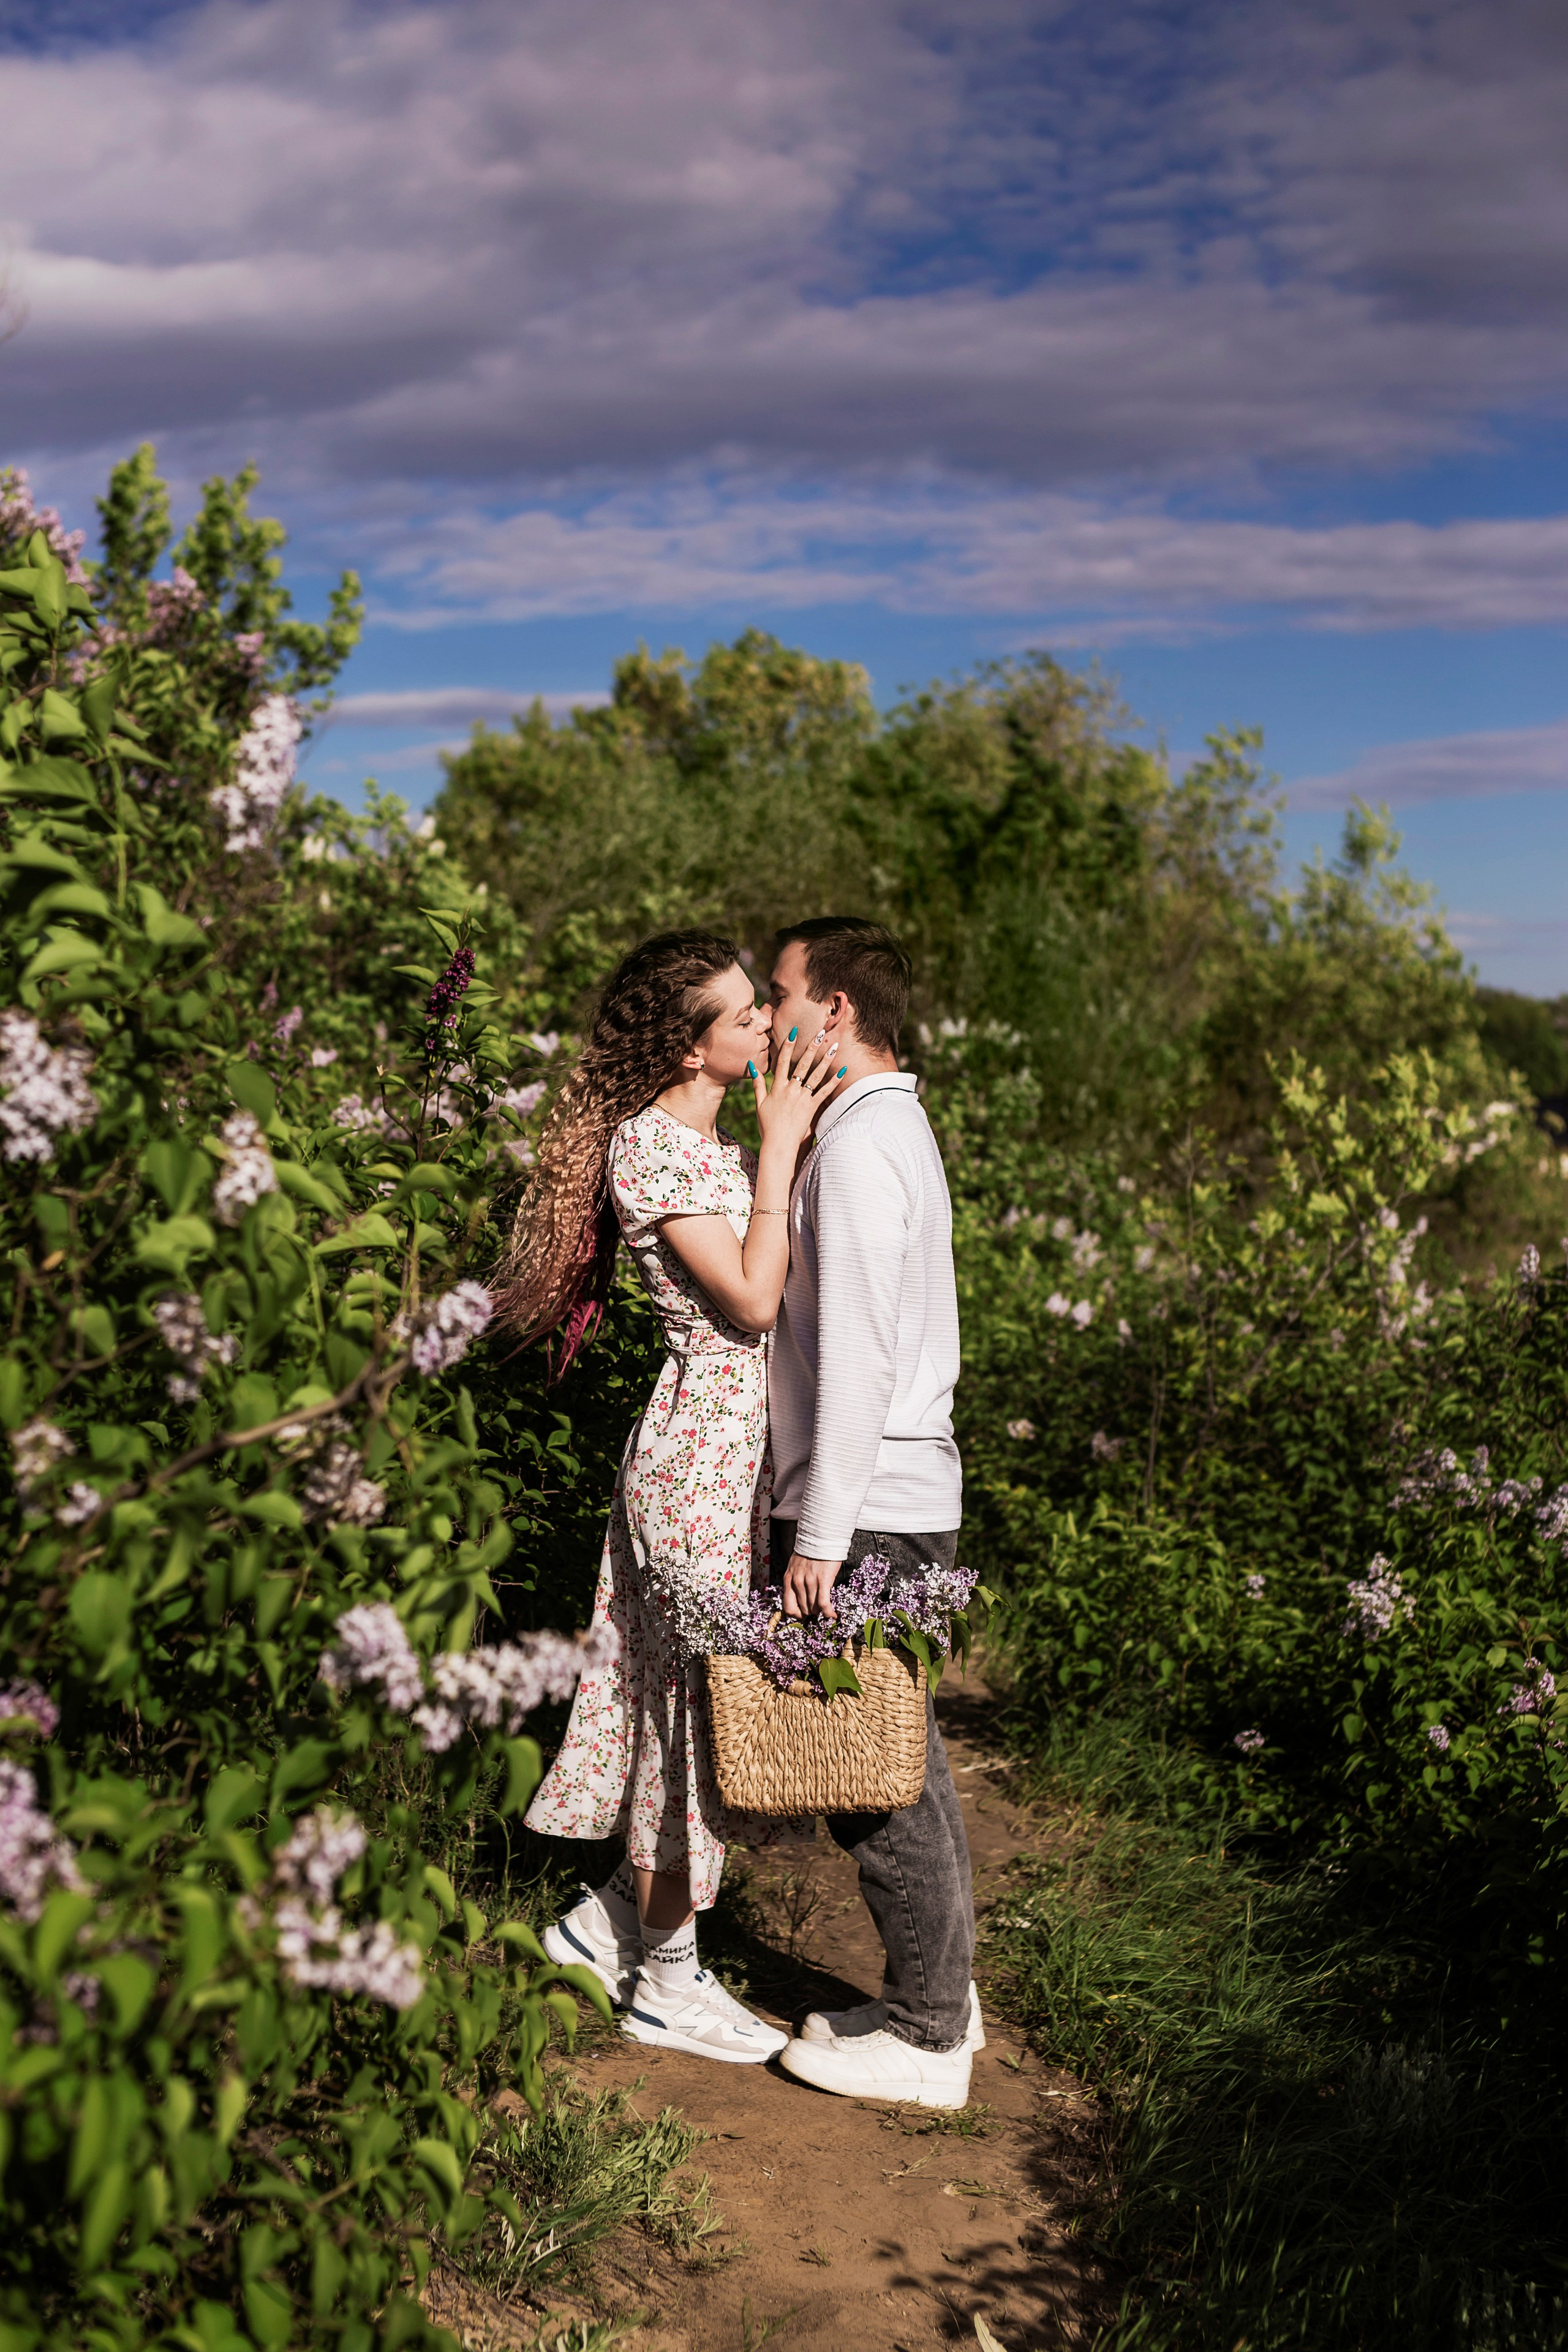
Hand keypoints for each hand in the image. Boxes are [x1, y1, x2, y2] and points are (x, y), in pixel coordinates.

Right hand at [752, 1028, 840, 1154]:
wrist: (779, 1144)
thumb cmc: (768, 1125)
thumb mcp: (759, 1104)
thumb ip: (758, 1084)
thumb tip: (752, 1066)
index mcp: (777, 1088)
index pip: (782, 1062)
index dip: (788, 1046)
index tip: (794, 1032)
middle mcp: (790, 1090)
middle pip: (802, 1064)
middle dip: (811, 1047)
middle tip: (820, 1032)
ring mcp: (802, 1098)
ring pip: (815, 1075)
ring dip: (826, 1060)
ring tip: (834, 1046)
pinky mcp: (811, 1108)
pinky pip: (824, 1092)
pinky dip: (833, 1081)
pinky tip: (842, 1071)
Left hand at [781, 1553, 842, 1621]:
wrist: (821, 1538)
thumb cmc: (810, 1552)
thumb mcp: (795, 1567)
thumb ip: (795, 1581)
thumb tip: (801, 1597)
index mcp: (788, 1579)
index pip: (788, 1607)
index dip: (797, 1614)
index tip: (804, 1614)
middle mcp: (797, 1582)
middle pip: (803, 1609)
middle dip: (811, 1612)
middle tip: (818, 1609)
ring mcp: (809, 1582)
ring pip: (814, 1608)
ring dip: (821, 1612)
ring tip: (826, 1611)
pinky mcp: (823, 1581)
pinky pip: (824, 1604)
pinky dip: (829, 1613)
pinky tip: (833, 1615)